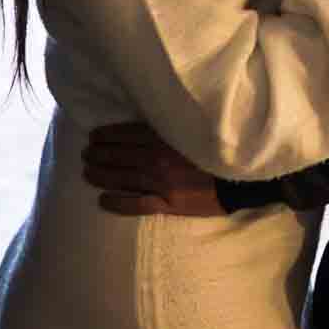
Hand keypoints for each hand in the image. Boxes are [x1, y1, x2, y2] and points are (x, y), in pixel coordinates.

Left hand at [82, 122, 222, 216]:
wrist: (242, 178)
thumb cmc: (218, 150)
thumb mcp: (191, 130)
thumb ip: (167, 129)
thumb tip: (144, 125)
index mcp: (163, 137)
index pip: (125, 133)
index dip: (106, 135)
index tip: (94, 136)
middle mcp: (157, 158)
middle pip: (119, 154)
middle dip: (98, 153)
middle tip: (85, 154)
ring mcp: (161, 182)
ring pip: (122, 177)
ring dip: (101, 174)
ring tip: (87, 172)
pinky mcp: (168, 203)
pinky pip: (137, 204)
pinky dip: (118, 201)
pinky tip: (103, 200)